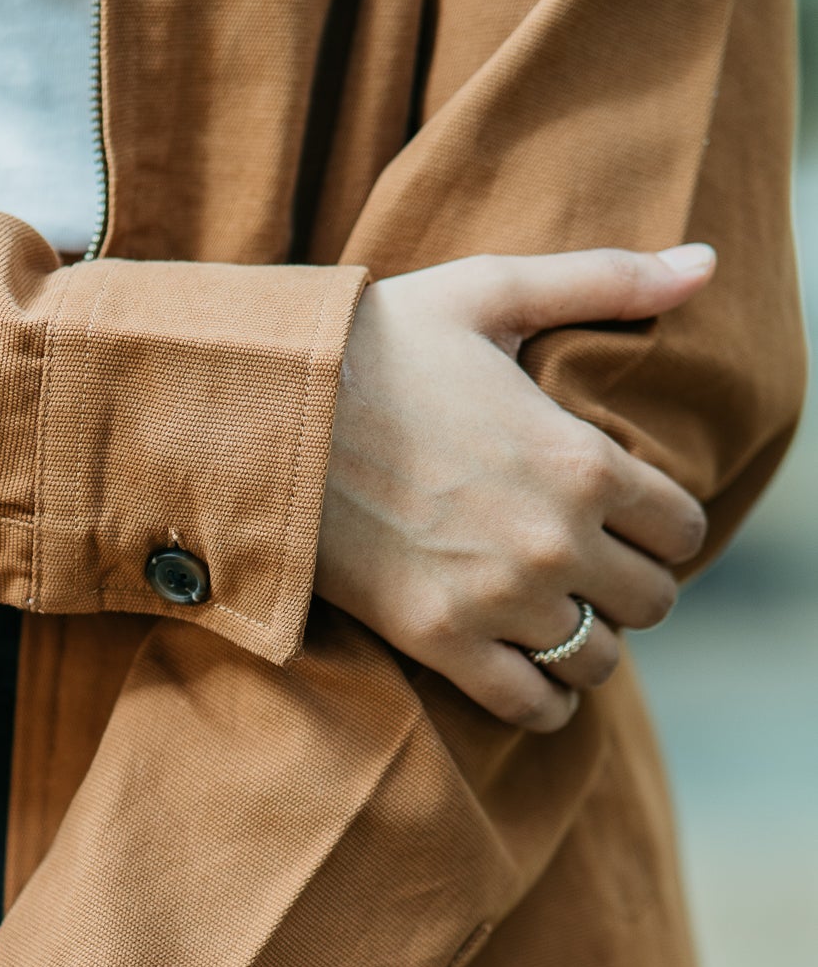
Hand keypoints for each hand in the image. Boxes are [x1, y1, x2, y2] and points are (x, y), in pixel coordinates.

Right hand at [317, 244, 714, 730]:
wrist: (263, 414)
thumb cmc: (375, 345)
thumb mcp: (491, 293)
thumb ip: (607, 282)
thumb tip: (703, 262)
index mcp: (582, 459)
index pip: (683, 528)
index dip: (664, 526)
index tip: (632, 522)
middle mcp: (556, 540)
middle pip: (653, 601)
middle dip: (630, 586)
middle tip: (594, 571)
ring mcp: (499, 598)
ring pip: (598, 659)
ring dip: (588, 643)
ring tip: (560, 621)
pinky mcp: (439, 640)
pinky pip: (529, 704)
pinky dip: (546, 703)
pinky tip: (540, 685)